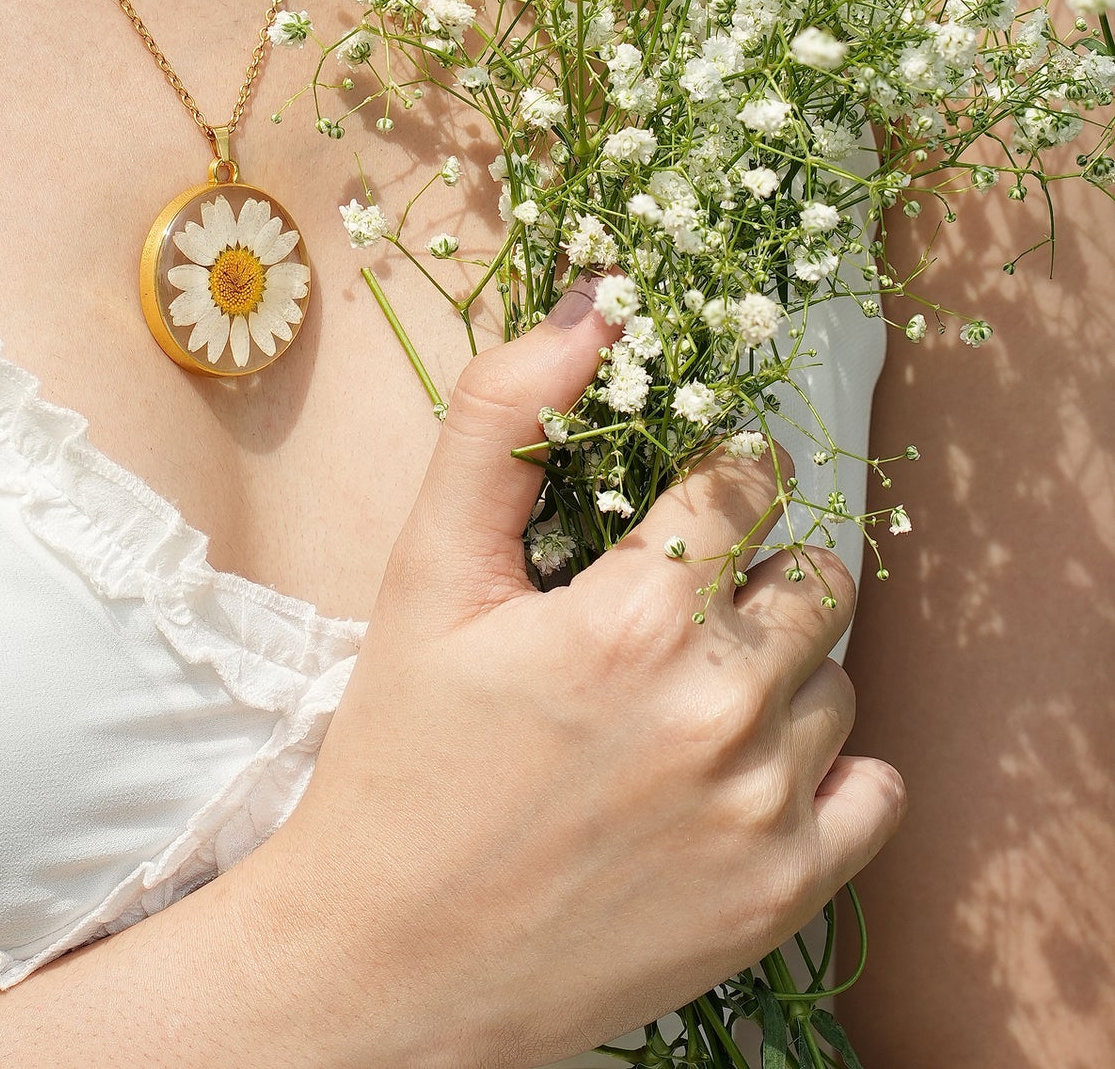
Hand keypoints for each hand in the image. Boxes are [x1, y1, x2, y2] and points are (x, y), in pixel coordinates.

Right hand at [256, 276, 905, 1067]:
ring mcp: (760, 810)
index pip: (742, 484)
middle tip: (676, 609)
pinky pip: (875, 788)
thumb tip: (592, 302)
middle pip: (809, 575)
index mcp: (632, 618)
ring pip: (837, 678)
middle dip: (752, 572)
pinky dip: (829, 769)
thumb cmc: (401, 756)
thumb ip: (503, 419)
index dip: (715, 476)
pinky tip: (741, 768)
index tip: (687, 499)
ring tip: (687, 697)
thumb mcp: (426, 573)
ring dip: (781, 669)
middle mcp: (717, 709)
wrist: (389, 962)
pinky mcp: (782, 894)